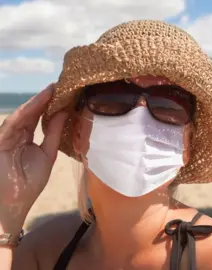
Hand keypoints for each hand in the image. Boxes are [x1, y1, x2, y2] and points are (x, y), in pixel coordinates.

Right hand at [0, 84, 67, 233]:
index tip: (67, 92)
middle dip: (46, 98)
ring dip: (38, 101)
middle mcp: (15, 134)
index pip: (39, 117)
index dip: (52, 104)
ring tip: (54, 89)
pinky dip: (27, 112)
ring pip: (23, 114)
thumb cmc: (29, 182)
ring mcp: (6, 135)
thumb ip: (53, 133)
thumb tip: (65, 112)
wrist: (13, 203)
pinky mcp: (0, 139)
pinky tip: (39, 102)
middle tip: (62, 84)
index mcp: (26, 138)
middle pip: (32, 112)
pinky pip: (14, 122)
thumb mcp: (47, 154)